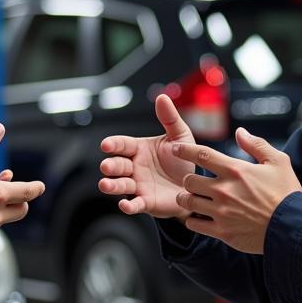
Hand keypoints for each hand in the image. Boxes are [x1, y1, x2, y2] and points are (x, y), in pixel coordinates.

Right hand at [98, 94, 195, 218]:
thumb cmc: (183, 159)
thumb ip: (169, 118)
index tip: (106, 144)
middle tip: (106, 166)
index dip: (114, 145)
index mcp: (139, 149)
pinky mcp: (146, 202)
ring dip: (112, 185)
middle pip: (117, 165)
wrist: (196, 185)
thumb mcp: (179, 136)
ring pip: (121, 185)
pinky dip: (128, 206)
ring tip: (105, 184)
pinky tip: (125, 205)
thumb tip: (161, 96)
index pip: (122, 145)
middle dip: (110, 166)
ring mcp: (138, 185)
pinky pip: (135, 204)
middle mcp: (134, 167)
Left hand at [172, 128, 301, 253]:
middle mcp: (224, 190)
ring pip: (187, 202)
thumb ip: (256, 145)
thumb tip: (240, 132)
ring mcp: (221, 212)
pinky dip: (193, 220)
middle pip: (188, 180)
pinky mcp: (222, 232)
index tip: (175, 148)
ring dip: (186, 199)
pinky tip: (199, 218)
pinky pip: (194, 224)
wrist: (293, 228)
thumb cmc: (287, 194)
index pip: (202, 155)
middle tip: (192, 182)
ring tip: (191, 199)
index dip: (184, 150)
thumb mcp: (278, 162)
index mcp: (236, 171)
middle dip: (187, 180)